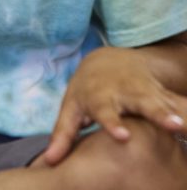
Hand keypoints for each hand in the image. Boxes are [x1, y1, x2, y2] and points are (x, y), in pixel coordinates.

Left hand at [43, 46, 186, 165]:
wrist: (108, 60)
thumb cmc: (86, 92)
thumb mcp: (71, 108)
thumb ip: (63, 135)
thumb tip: (48, 161)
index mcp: (101, 97)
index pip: (106, 111)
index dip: (113, 123)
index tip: (123, 136)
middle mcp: (126, 92)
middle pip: (144, 103)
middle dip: (159, 114)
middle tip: (173, 126)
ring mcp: (147, 92)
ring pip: (167, 103)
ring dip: (177, 114)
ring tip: (186, 126)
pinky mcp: (164, 95)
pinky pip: (180, 104)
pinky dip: (186, 113)